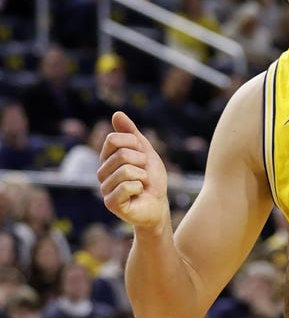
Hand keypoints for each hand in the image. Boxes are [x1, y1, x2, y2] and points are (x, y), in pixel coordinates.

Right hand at [97, 111, 169, 228]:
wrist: (158, 204)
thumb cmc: (151, 179)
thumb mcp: (145, 151)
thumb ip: (131, 133)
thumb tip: (117, 113)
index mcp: (107, 158)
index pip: (114, 139)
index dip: (135, 145)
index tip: (142, 156)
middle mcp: (101, 172)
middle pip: (122, 154)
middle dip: (142, 162)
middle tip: (144, 173)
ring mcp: (104, 188)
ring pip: (126, 171)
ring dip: (143, 177)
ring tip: (142, 185)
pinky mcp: (110, 203)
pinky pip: (127, 186)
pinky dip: (140, 188)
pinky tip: (138, 194)